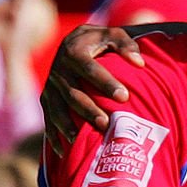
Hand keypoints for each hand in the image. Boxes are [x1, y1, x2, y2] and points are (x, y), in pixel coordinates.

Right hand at [41, 24, 143, 153]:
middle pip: (73, 93)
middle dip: (88, 110)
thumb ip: (126, 45)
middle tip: (106, 124)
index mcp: (74, 51)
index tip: (124, 97)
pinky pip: (48, 119)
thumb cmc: (101, 43)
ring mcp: (51, 86)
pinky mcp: (46, 99)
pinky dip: (54, 135)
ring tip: (80, 140)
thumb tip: (139, 62)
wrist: (72, 43)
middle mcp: (59, 69)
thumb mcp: (113, 35)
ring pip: (57, 108)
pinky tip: (64, 151)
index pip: (90, 68)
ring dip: (67, 125)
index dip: (106, 83)